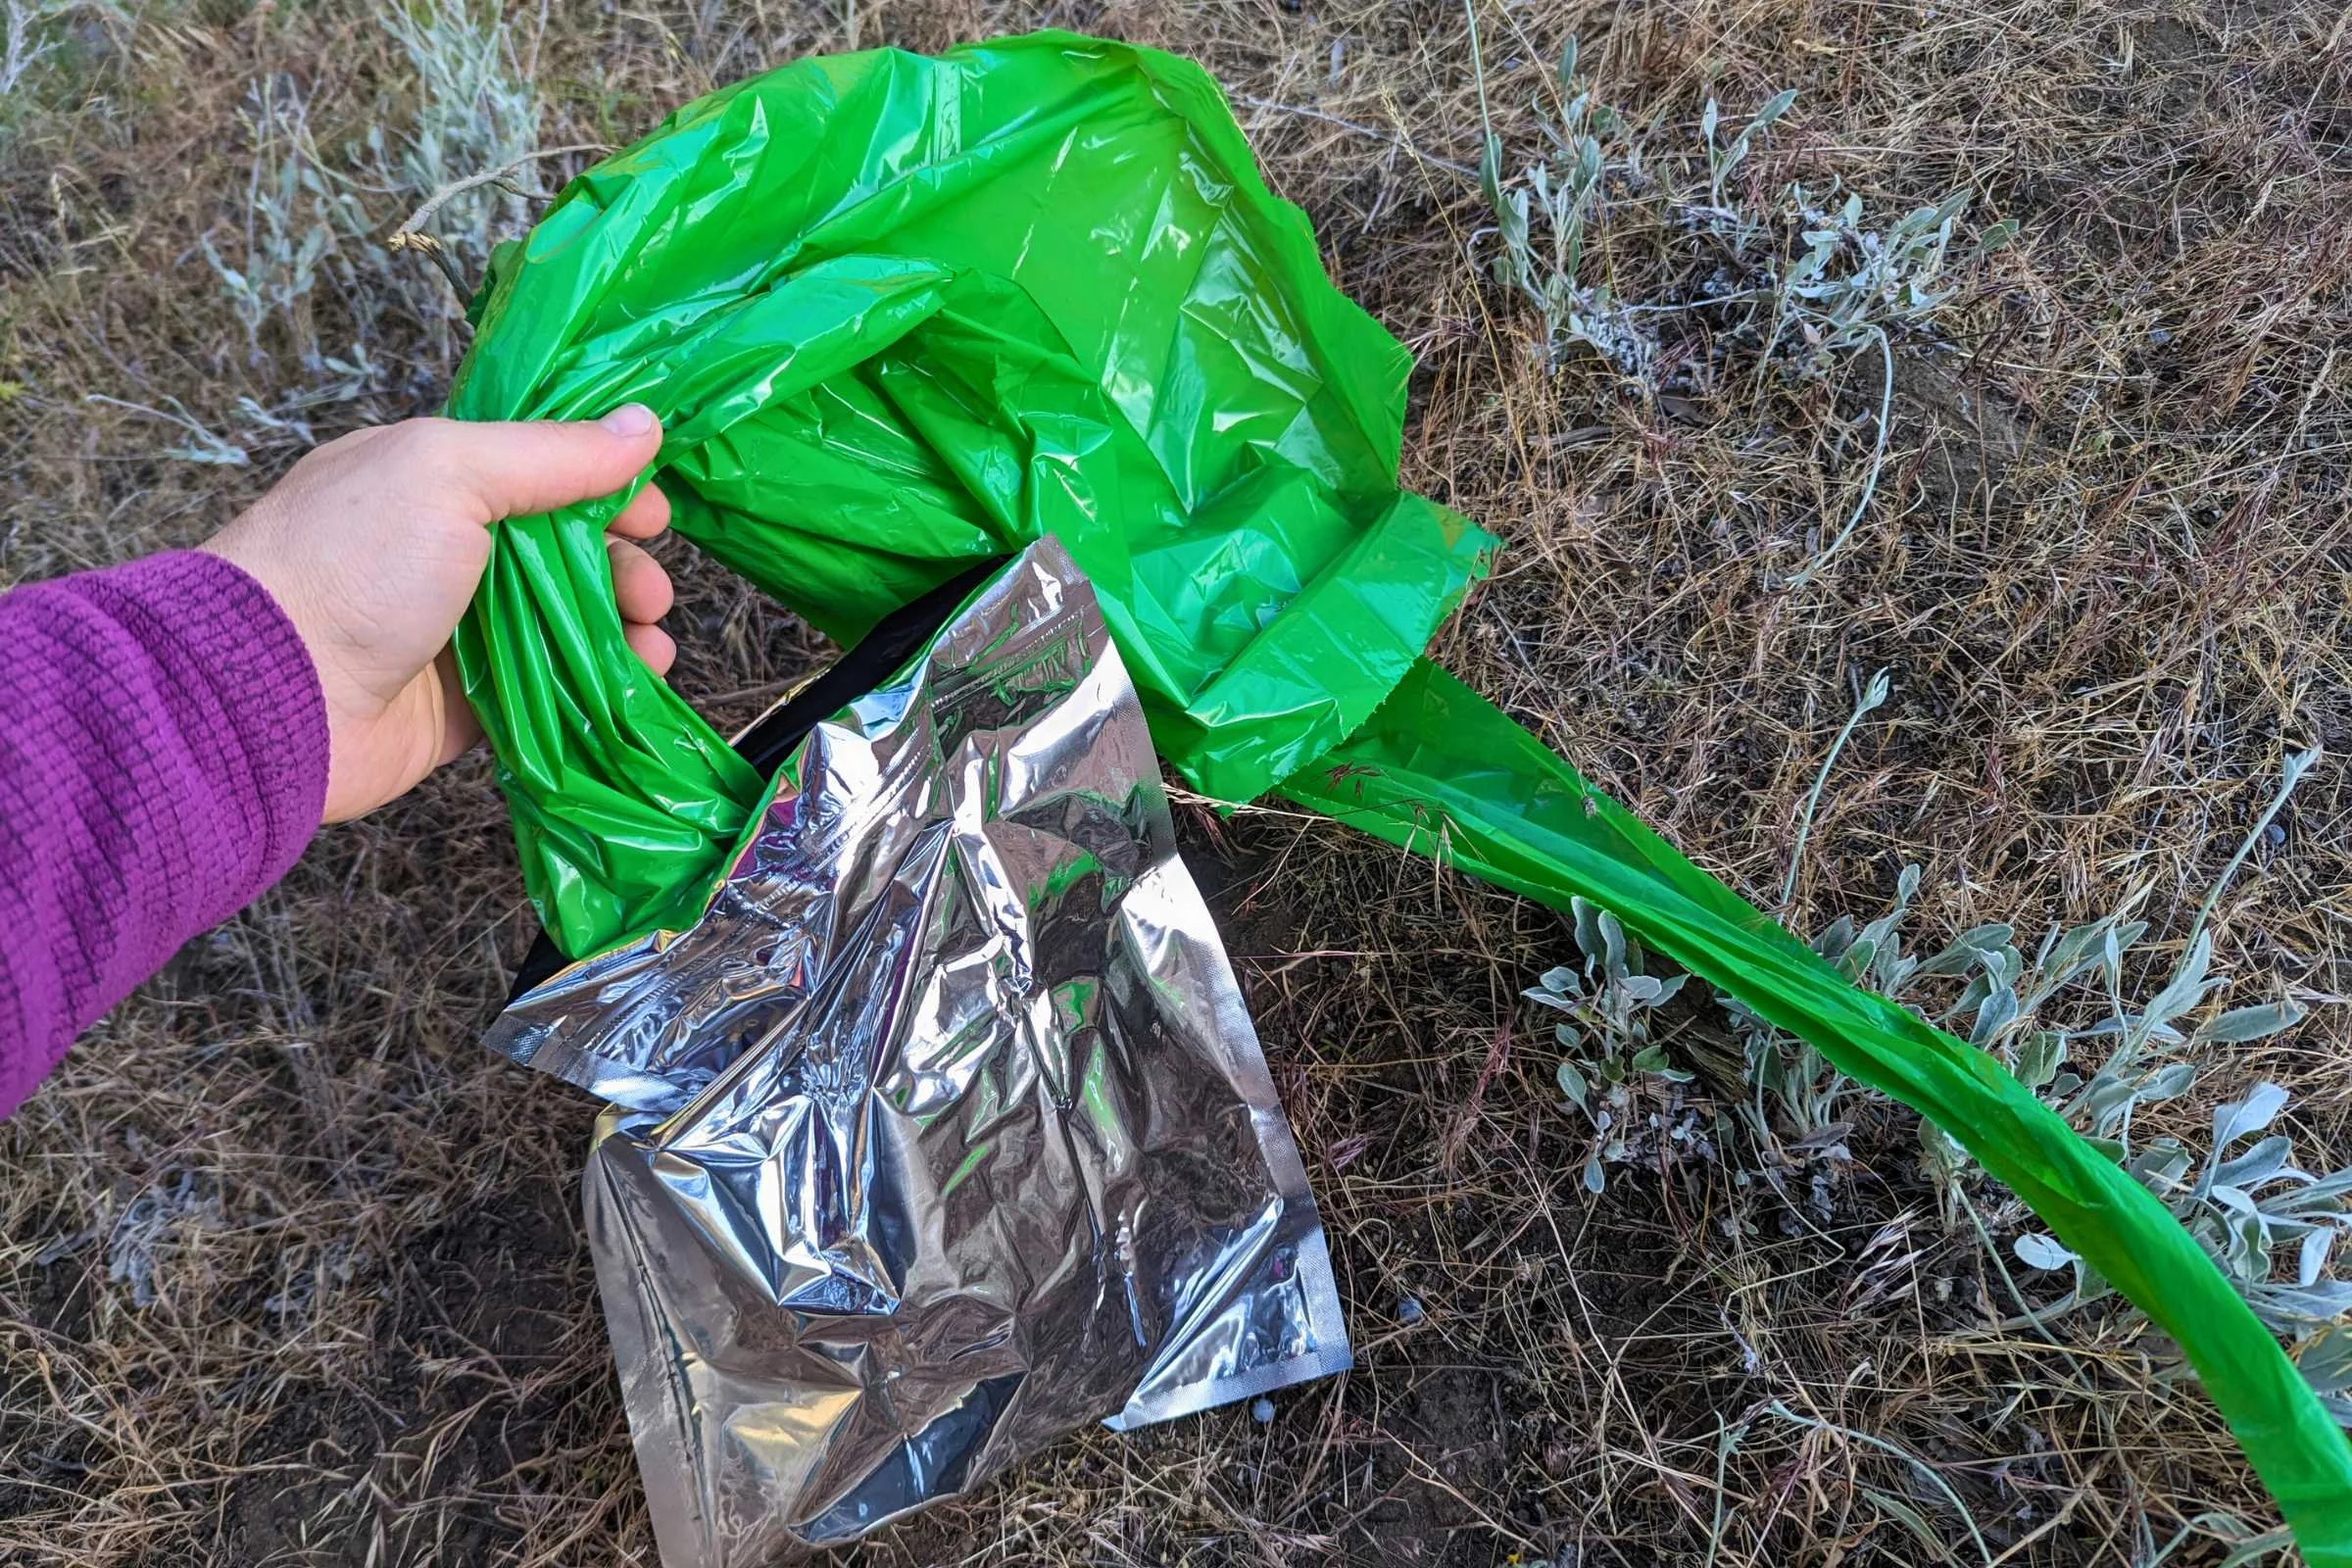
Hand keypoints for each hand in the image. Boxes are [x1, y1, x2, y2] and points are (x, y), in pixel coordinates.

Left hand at [202, 407, 676, 823]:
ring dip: (621, 623)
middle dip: (623, 563)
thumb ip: (551, 454)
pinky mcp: (466, 704)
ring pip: (565, 621)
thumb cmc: (349, 565)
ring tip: (651, 637)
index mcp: (431, 480)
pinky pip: (550, 689)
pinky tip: (638, 676)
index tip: (654, 512)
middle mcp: (445, 551)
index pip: (540, 469)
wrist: (268, 694)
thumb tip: (642, 427)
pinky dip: (599, 682)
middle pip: (564, 549)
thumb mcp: (448, 475)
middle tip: (651, 589)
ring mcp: (456, 630)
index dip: (604, 484)